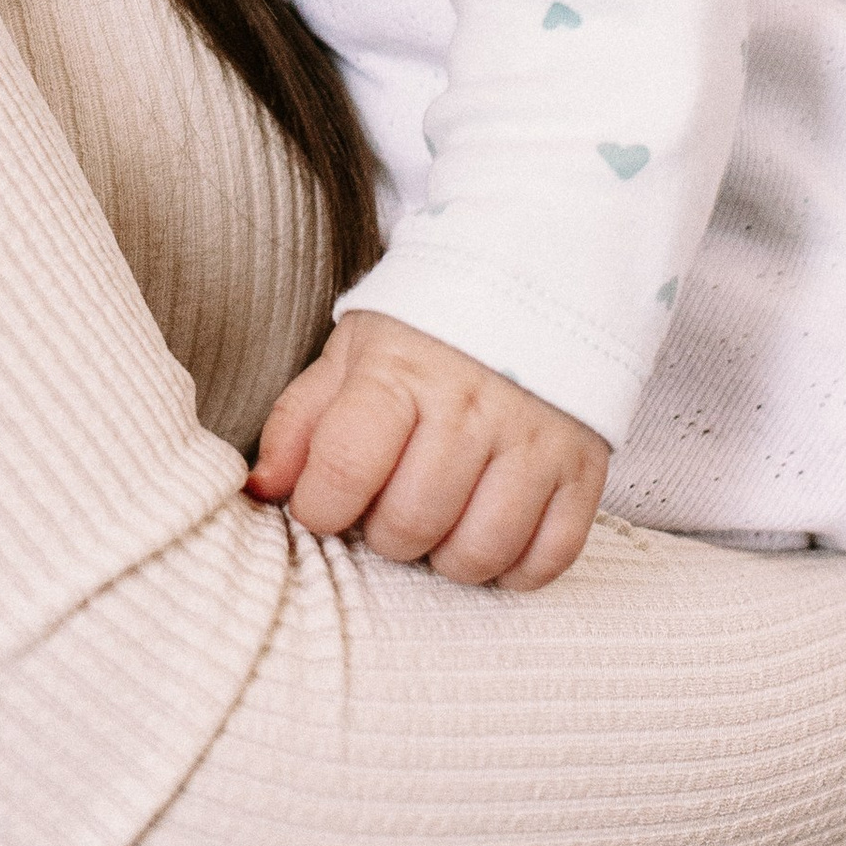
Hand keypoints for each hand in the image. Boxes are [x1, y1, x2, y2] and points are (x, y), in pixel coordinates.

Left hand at [248, 308, 610, 590]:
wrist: (536, 278)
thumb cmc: (427, 331)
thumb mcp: (352, 355)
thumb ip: (301, 421)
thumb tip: (261, 491)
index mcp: (401, 372)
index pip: (344, 469)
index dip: (321, 508)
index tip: (325, 503)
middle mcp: (472, 405)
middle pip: (410, 521)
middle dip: (383, 533)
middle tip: (388, 505)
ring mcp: (535, 439)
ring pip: (478, 551)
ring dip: (445, 556)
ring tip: (438, 520)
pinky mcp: (584, 469)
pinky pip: (548, 558)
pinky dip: (514, 568)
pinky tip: (490, 533)